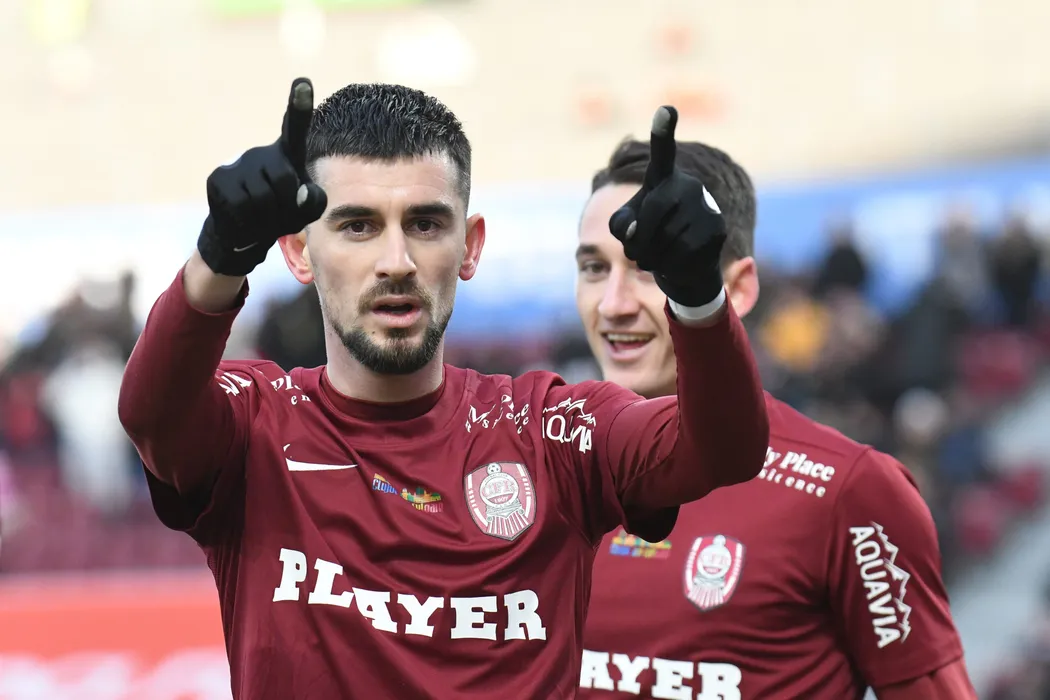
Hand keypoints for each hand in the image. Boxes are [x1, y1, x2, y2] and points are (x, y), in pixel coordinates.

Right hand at [197, 78, 327, 276]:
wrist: (241, 234)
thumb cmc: (279, 216)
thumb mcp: (305, 212)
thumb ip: (314, 202)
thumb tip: (300, 192)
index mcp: (288, 155)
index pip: (295, 128)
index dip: (299, 104)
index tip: (303, 81)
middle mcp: (262, 153)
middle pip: (285, 179)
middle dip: (287, 205)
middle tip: (278, 214)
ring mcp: (238, 163)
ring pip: (263, 198)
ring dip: (267, 219)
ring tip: (261, 219)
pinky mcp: (219, 179)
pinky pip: (242, 208)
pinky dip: (249, 224)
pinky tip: (244, 221)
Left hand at [609, 106, 726, 307]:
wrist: (683, 263)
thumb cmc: (649, 237)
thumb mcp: (626, 227)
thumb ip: (619, 224)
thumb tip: (634, 231)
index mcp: (663, 178)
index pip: (663, 152)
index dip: (663, 131)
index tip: (666, 110)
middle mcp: (688, 185)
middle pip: (654, 210)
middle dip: (638, 238)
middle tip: (634, 252)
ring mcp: (705, 206)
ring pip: (666, 236)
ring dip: (649, 256)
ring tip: (653, 257)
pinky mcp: (716, 230)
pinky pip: (681, 251)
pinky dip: (667, 265)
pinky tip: (670, 262)